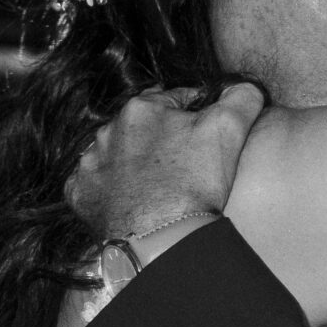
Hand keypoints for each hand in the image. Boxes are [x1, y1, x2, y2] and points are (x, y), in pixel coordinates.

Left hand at [66, 83, 263, 243]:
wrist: (160, 241)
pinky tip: (131, 199)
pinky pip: (95, 183)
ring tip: (159, 184)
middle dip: (163, 137)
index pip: (175, 100)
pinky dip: (111, 188)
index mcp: (141, 108)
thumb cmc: (193, 183)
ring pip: (118, 153)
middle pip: (144, 126)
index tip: (206, 135)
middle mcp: (108, 131)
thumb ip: (241, 98)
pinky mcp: (81, 195)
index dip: (196, 115)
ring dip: (135, 161)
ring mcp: (91, 165)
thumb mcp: (228, 130)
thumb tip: (245, 86)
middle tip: (186, 164)